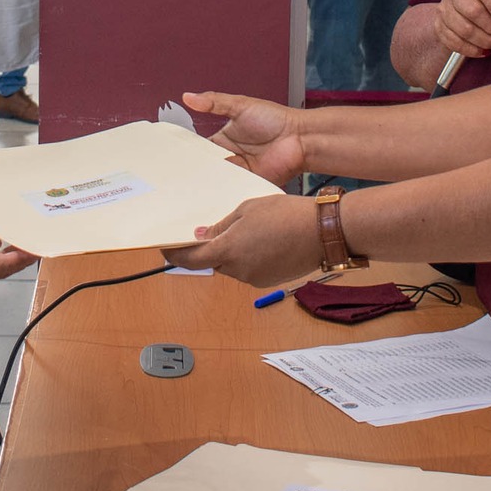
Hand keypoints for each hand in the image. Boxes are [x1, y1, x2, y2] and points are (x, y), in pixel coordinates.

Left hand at [162, 192, 318, 287]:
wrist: (324, 231)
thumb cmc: (287, 214)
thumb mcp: (248, 209)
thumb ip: (222, 225)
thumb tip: (202, 236)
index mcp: (229, 251)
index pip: (191, 259)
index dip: (175, 254)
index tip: (166, 247)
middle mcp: (239, 270)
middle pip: (212, 262)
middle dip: (209, 248)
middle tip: (211, 229)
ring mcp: (255, 279)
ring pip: (231, 266)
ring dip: (231, 251)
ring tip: (248, 229)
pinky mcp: (269, 280)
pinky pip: (248, 269)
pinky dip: (248, 256)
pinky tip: (262, 240)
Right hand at [182, 91, 305, 186]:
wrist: (300, 137)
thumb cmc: (275, 119)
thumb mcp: (240, 105)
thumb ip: (214, 102)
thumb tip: (189, 96)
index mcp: (223, 138)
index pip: (199, 148)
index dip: (187, 153)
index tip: (172, 157)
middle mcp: (229, 156)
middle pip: (206, 167)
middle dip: (196, 172)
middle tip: (179, 176)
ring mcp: (240, 171)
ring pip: (218, 180)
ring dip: (209, 182)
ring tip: (193, 186)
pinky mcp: (250, 183)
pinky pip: (234, 188)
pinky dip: (225, 191)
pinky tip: (215, 193)